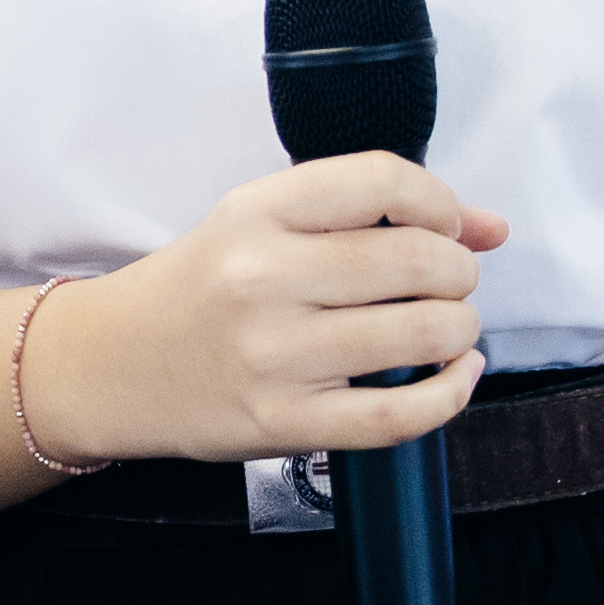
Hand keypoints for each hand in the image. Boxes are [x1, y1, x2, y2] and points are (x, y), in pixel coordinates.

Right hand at [21, 155, 507, 471]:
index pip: (385, 180)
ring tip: (444, 329)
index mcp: (254, 212)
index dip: (441, 201)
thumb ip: (371, 214)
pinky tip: (454, 376)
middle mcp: (262, 278)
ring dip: (460, 329)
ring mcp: (272, 356)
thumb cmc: (199, 291)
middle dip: (458, 272)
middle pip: (419, 259)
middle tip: (446, 284)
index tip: (444, 224)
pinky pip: (401, 414)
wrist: (112, 367)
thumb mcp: (261, 226)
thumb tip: (491, 227)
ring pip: (424, 333)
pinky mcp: (282, 424)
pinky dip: (451, 394)